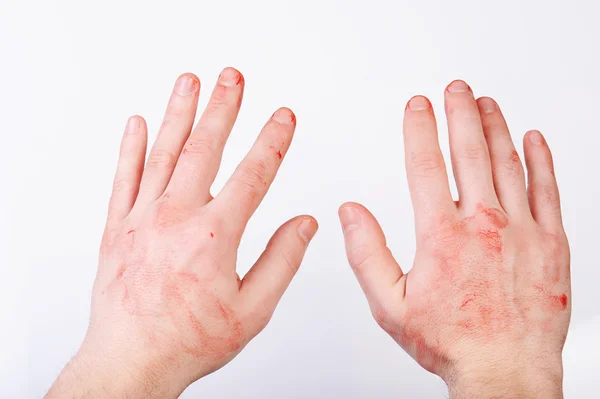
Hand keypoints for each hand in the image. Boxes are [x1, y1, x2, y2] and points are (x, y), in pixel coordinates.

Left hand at [46, 68, 317, 398]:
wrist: (131, 360)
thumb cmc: (187, 340)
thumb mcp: (252, 310)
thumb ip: (282, 261)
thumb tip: (304, 225)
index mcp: (214, 236)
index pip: (253, 174)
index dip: (273, 141)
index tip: (284, 117)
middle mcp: (176, 218)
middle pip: (205, 149)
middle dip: (223, 107)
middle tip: (233, 77)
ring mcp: (142, 218)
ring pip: (164, 153)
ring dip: (180, 113)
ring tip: (190, 82)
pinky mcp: (116, 227)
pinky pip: (124, 177)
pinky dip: (131, 147)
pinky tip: (139, 124)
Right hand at [339, 80, 569, 397]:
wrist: (504, 371)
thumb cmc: (449, 341)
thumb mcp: (389, 304)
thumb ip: (365, 253)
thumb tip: (351, 212)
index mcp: (442, 234)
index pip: (426, 165)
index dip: (419, 128)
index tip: (417, 105)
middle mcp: (483, 224)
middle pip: (470, 151)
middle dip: (460, 113)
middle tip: (456, 89)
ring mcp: (521, 230)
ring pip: (508, 163)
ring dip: (496, 127)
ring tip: (487, 103)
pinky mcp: (551, 243)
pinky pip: (547, 190)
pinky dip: (540, 161)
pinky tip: (533, 140)